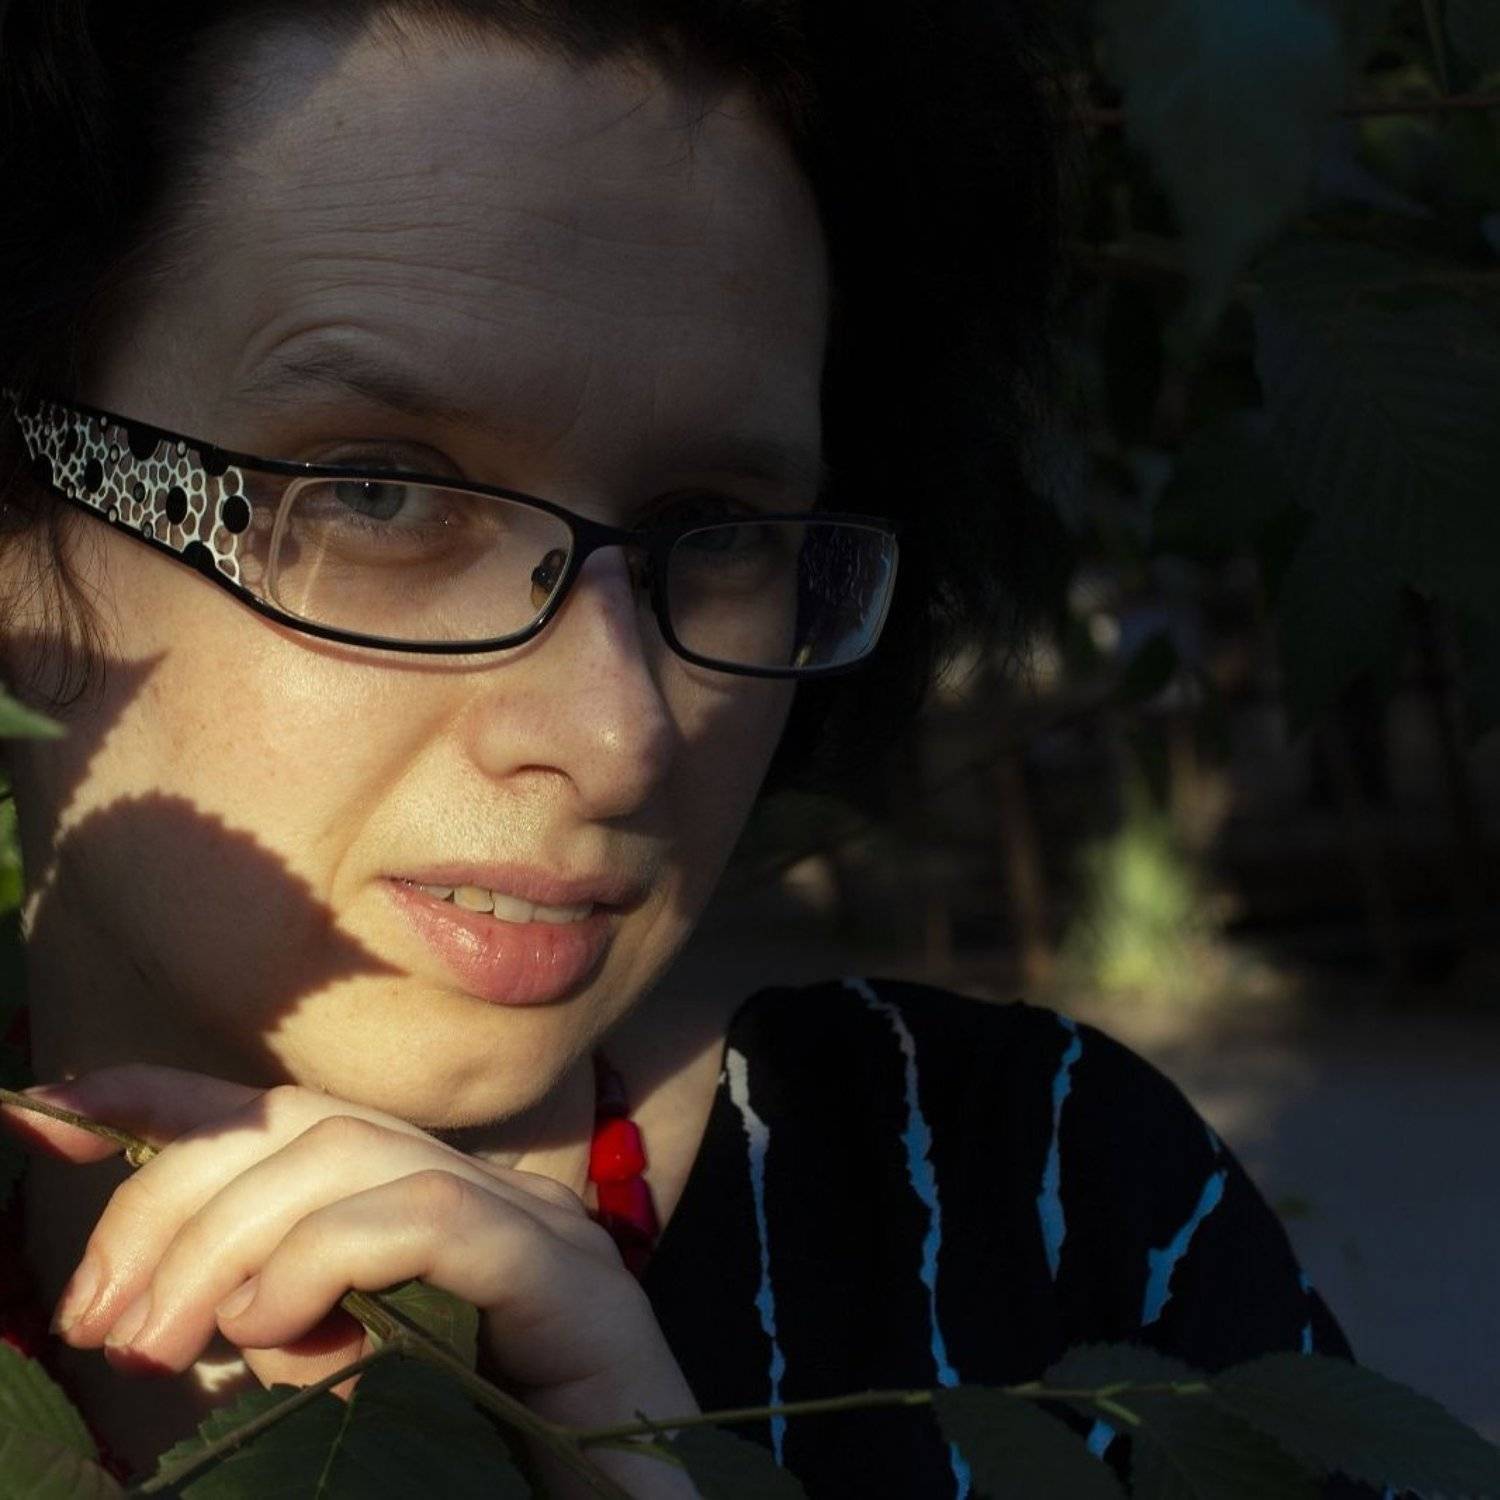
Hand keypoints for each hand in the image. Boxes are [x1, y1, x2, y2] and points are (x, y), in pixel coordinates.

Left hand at [6, 1064, 701, 1496]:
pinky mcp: (563, 1272)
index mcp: (425, 1214)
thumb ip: (288, 1338)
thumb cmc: (488, 1476)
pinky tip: (269, 1329)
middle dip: (174, 1199)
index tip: (52, 1105)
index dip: (172, 1098)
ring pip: (353, 1152)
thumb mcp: (347, 1398)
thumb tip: (209, 1311)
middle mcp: (480, 1195)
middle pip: (305, 1124)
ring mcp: (529, 1223)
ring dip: (228, 1237)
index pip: (291, 1119)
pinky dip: (327, 1255)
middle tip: (102, 1321)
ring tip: (166, 1342)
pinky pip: (431, 1216)